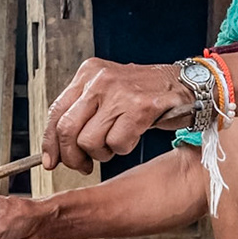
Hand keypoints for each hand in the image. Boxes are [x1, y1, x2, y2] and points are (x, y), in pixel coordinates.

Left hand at [42, 58, 194, 172]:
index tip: (50, 161)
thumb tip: (55, 151)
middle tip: (82, 165)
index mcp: (88, 72)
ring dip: (101, 153)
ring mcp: (120, 92)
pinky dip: (123, 149)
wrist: (187, 85)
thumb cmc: (145, 94)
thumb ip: (82, 113)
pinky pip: (117, 144)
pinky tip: (132, 137)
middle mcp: (100, 79)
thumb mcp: (108, 92)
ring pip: (89, 140)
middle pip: (67, 129)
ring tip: (114, 144)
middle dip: (71, 156)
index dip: (50, 142)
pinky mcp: (140, 107)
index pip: (55, 111)